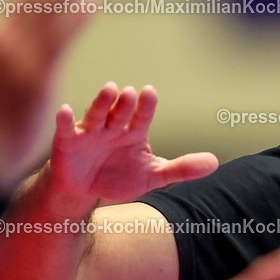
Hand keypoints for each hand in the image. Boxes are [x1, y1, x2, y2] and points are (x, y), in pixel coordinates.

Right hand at [0, 0, 105, 196]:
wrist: (0, 145)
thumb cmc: (14, 107)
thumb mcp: (14, 58)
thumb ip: (20, 26)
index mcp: (9, 32)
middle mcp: (11, 37)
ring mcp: (22, 55)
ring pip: (48, 6)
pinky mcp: (36, 74)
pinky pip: (58, 39)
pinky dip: (75, 16)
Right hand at [49, 83, 217, 202]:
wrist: (87, 191)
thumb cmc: (121, 176)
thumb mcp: (154, 175)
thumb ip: (182, 168)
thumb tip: (215, 162)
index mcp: (134, 133)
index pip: (142, 117)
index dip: (146, 106)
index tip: (151, 92)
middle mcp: (112, 128)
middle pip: (120, 113)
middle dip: (125, 104)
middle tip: (131, 92)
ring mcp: (90, 133)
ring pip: (97, 116)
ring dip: (102, 103)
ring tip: (110, 88)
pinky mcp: (68, 142)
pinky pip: (65, 130)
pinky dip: (64, 120)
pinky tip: (65, 110)